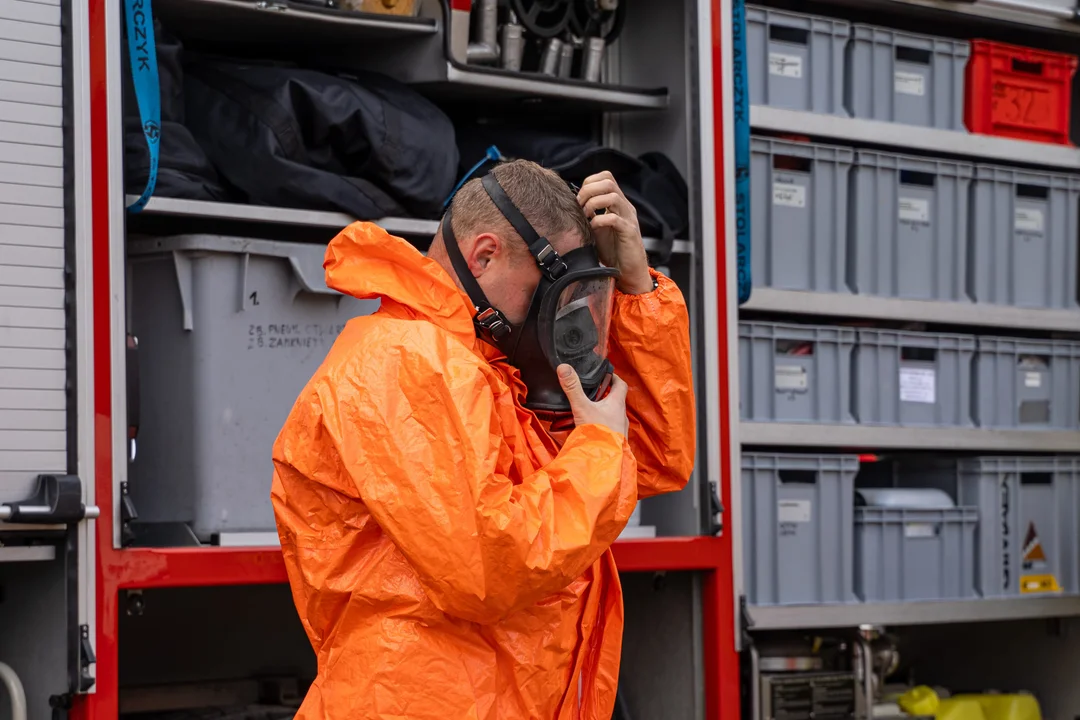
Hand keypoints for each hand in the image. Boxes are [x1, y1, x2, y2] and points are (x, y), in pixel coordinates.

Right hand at [558, 365, 628, 436]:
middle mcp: (621, 416)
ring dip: (603, 410)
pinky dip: (602, 423)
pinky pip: (610, 427)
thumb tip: (563, 367)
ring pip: (613, 415)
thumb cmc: (597, 431)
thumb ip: (572, 388)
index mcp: (617, 404)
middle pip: (616, 400)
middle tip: (593, 390)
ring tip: (589, 408)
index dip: (614, 377)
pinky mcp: (615, 440)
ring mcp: (620, 429)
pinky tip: (591, 427)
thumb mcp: (582, 407)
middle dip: (605, 394)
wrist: (603, 460)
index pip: (621, 385)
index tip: (605, 374)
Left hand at [577, 171, 652, 294]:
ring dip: (593, 203)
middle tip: (580, 206)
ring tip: (586, 216)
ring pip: (612, 196)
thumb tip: (571, 204)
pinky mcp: (629, 232)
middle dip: (588, 190)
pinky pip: (613, 218)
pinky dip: (599, 220)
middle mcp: (625, 207)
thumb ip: (589, 214)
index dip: (589, 183)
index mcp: (618, 203)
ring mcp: (628, 218)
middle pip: (608, 181)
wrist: (628, 271)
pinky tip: (593, 228)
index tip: (579, 199)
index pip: (605, 177)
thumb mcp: (597, 227)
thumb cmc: (612, 250)